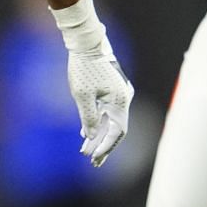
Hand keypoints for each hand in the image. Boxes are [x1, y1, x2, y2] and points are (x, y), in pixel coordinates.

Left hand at [50, 0, 133, 165]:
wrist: (86, 43)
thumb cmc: (83, 67)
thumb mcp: (82, 96)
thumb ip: (89, 118)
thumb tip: (92, 136)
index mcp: (120, 101)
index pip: (117, 132)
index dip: (105, 147)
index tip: (94, 158)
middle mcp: (123, 98)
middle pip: (116, 129)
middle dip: (103, 146)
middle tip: (93, 162)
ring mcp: (119, 94)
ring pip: (111, 121)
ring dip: (99, 136)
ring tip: (86, 151)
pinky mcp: (112, 90)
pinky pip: (107, 112)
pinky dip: (98, 123)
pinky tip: (87, 134)